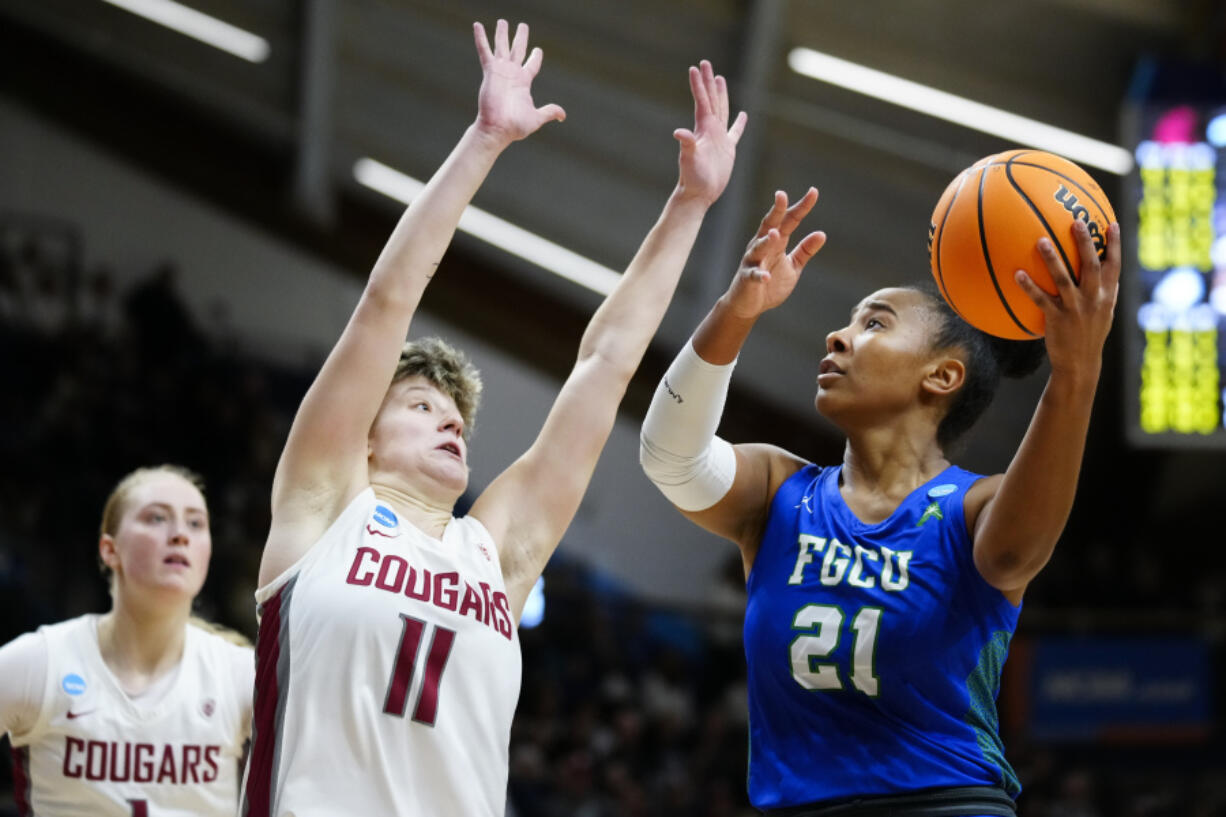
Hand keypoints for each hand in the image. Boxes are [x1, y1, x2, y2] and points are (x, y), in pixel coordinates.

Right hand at [473, 20, 565, 145]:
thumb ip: (549, 111)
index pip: (532, 65)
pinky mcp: (490, 71)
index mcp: (523, 82)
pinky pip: (484, 51)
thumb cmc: (515, 126)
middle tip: (523, 26)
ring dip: (502, 33)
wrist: (498, 128)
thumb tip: (562, 115)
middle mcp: (512, 74)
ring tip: (502, 21)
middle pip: (518, 50)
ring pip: (502, 46)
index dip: (535, 57)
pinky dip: (481, 38)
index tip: (538, 50)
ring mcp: (501, 71)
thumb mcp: (536, 118)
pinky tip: (477, 25)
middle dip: (521, 37)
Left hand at [674, 60, 747, 204]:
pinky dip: (739, 124)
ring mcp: (719, 139)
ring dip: (721, 95)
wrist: (699, 194)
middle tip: (706, 63)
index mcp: (703, 129)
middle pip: (711, 100)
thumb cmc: (692, 178)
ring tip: (720, 79)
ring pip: (722, 110)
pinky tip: (743, 115)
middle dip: (708, 82)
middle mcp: (710, 130)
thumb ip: (687, 144)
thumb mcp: (689, 159)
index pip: (702, 101)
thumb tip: (679, 133)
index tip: (695, 67)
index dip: (699, 84)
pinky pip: (735, 132)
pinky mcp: (727, 149)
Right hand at [723, 190, 826, 318]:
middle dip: (776, 211)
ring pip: (758, 247)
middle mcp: (762, 246)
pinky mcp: (747, 279)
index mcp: (776, 241)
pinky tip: (766, 276)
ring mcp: (753, 262)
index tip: (813, 192)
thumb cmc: (770, 282)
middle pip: (770, 225)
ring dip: (766, 241)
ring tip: (776, 234)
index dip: (801, 207)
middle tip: (781, 195)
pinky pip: (753, 275)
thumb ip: (805, 250)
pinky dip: (759, 275)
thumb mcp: (793, 266)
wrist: (748, 305)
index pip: (789, 220)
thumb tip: (822, 233)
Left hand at [1016, 220, 1119, 376]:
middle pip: (1091, 265)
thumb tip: (1105, 272)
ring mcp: (1075, 308)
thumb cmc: (1090, 335)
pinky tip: (1018, 274)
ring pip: (1063, 279)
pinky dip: (1029, 286)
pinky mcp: (1057, 319)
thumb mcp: (1104, 314)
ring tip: (1040, 240)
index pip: (1114, 266)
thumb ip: (1105, 292)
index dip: (1114, 245)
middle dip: (1085, 243)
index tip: (1112, 224)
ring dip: (1052, 259)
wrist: (1080, 364)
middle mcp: (1094, 299)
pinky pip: (1041, 299)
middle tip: (1076, 222)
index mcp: (1107, 296)